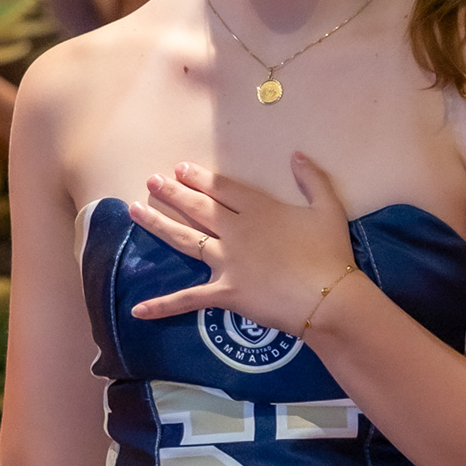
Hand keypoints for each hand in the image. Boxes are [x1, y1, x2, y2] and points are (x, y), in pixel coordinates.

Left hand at [127, 156, 356, 340]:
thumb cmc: (330, 254)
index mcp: (260, 209)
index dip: (200, 178)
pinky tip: (137, 310)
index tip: (181, 169)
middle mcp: (236, 231)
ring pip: (184, 239)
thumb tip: (297, 155)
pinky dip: (162, 306)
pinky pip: (188, 299)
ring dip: (157, 224)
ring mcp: (227, 261)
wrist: (328, 297)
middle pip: (197, 208)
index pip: (222, 189)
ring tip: (134, 211)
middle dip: (172, 192)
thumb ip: (312, 180)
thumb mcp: (328, 209)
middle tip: (151, 180)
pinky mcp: (224, 292)